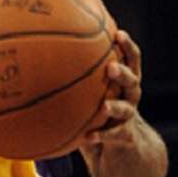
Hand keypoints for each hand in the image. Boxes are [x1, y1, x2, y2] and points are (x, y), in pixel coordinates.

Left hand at [88, 30, 142, 144]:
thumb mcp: (96, 89)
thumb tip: (45, 52)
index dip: (127, 46)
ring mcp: (129, 116)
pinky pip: (113, 135)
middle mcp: (131, 95)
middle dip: (122, 73)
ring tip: (104, 107)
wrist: (123, 143)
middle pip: (132, 80)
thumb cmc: (102, 106)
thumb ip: (79, 73)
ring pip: (125, 109)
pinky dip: (102, 135)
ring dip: (115, 107)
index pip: (131, 58)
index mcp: (126, 79)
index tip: (118, 33)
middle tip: (111, 68)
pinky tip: (88, 136)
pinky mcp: (125, 135)